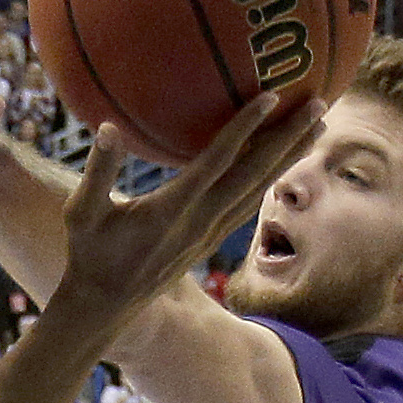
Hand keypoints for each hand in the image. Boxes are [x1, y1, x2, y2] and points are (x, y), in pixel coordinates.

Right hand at [52, 96, 325, 318]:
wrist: (106, 305)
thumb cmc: (89, 254)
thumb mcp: (81, 212)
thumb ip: (97, 169)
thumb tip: (108, 126)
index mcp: (173, 207)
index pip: (218, 160)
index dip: (246, 128)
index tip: (272, 97)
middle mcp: (201, 219)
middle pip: (255, 173)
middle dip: (288, 138)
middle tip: (320, 105)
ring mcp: (210, 232)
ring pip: (258, 188)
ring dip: (289, 156)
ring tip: (316, 127)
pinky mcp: (210, 239)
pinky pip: (247, 202)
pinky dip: (269, 177)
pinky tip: (280, 163)